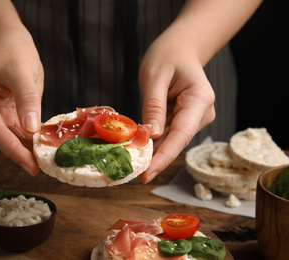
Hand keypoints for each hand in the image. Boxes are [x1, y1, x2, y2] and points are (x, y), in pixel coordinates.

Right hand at [0, 28, 43, 174]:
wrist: (9, 42)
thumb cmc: (11, 50)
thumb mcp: (21, 71)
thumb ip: (26, 99)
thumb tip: (31, 128)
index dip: (13, 149)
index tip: (30, 165)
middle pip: (2, 139)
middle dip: (23, 154)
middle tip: (44, 168)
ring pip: (12, 139)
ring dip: (30, 150)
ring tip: (49, 162)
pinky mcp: (8, 117)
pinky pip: (21, 132)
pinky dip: (33, 140)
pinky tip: (48, 148)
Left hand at [139, 32, 215, 182]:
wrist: (179, 48)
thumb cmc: (168, 55)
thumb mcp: (155, 76)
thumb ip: (153, 106)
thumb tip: (151, 136)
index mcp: (199, 99)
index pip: (181, 134)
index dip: (164, 157)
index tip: (147, 174)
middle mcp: (201, 113)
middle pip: (176, 141)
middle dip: (154, 157)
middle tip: (130, 172)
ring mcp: (194, 118)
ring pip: (171, 140)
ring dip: (152, 150)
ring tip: (129, 162)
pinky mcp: (183, 119)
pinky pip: (167, 134)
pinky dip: (152, 141)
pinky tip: (136, 148)